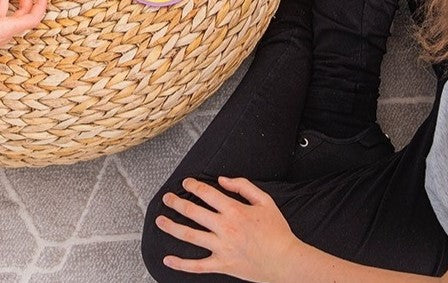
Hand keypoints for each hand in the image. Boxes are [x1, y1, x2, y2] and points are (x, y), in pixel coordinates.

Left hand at [157, 177, 298, 280]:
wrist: (287, 261)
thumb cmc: (277, 232)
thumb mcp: (265, 201)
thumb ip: (243, 186)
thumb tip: (223, 180)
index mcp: (234, 210)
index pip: (206, 193)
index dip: (193, 186)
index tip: (186, 183)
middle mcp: (225, 228)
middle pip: (193, 212)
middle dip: (176, 203)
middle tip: (167, 198)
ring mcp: (222, 248)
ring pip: (190, 236)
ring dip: (172, 227)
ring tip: (160, 220)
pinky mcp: (223, 265)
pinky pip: (198, 266)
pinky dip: (181, 264)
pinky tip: (168, 260)